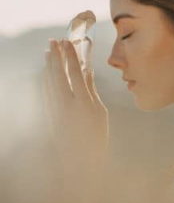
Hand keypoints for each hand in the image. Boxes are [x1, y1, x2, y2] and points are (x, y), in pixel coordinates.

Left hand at [43, 39, 108, 173]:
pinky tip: (45, 71)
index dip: (71, 56)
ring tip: (48, 51)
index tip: (68, 42)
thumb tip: (87, 72)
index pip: (75, 73)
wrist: (79, 161)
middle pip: (57, 74)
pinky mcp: (48, 115)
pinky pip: (45, 91)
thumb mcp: (99, 112)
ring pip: (48, 81)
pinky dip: (45, 78)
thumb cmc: (96, 136)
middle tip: (54, 41)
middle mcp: (66, 104)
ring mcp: (54, 110)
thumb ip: (91, 90)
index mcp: (83, 103)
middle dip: (55, 55)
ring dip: (48, 65)